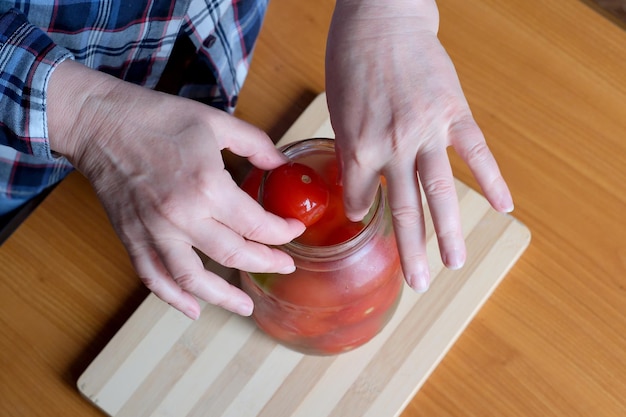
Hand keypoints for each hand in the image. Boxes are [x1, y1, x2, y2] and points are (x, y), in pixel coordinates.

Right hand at [47, 60, 303, 318]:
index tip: (295, 230)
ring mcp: (155, 232)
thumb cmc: (157, 118)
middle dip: (266, 264)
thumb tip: (280, 164)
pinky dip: (173, 298)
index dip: (282, 232)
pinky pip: (153, 278)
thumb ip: (255, 143)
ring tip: (245, 306)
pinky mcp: (132, 238)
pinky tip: (192, 308)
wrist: (100, 122)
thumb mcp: (216, 121)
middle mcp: (183, 216)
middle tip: (285, 266)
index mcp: (208, 186)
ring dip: (223, 298)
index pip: (256, 224)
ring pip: (194, 280)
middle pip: (234, 256)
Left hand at [326, 0, 512, 291]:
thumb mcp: (338, 109)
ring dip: (450, 231)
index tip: (369, 219)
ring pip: (441, 191)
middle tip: (418, 283)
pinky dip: (492, 179)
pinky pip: (476, 153)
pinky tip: (505, 205)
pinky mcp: (453, 113)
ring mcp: (427, 131)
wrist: (382, 19)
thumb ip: (352, 151)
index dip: (364, 210)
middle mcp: (394, 146)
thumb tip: (360, 186)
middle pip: (405, 209)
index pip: (363, 197)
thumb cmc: (351, 61)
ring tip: (456, 262)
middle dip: (411, 251)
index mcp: (359, 145)